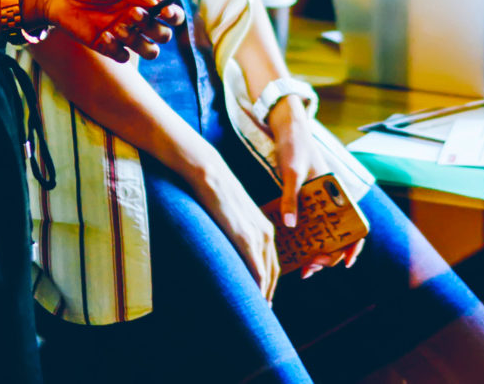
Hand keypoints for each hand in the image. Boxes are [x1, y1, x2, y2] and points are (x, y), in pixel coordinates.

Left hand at [20, 0, 175, 61]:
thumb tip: (153, 1)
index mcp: (141, 1)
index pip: (169, 13)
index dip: (173, 15)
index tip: (164, 12)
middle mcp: (136, 20)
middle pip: (163, 35)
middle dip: (153, 27)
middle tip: (133, 14)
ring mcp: (123, 35)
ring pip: (149, 50)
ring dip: (138, 41)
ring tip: (117, 26)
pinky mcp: (107, 47)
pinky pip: (123, 56)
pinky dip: (117, 48)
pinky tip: (103, 35)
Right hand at [189, 158, 280, 300]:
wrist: (210, 174)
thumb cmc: (217, 193)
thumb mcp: (233, 215)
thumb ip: (237, 231)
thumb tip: (230, 245)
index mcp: (264, 226)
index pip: (272, 261)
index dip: (270, 282)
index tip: (264, 297)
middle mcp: (266, 231)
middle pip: (273, 271)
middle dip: (269, 292)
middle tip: (262, 310)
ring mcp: (256, 234)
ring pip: (266, 273)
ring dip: (263, 293)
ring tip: (257, 310)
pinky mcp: (245, 237)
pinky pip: (256, 267)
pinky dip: (257, 285)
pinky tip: (254, 297)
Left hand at [268, 106, 362, 276]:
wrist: (287, 128)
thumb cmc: (296, 146)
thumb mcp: (292, 171)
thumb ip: (291, 197)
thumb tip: (292, 225)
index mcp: (338, 192)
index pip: (357, 224)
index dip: (354, 246)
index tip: (345, 263)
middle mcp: (332, 200)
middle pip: (339, 236)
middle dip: (328, 256)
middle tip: (310, 268)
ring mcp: (319, 203)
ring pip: (325, 235)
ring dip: (318, 253)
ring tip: (304, 268)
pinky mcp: (305, 202)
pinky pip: (310, 226)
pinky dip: (305, 241)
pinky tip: (294, 251)